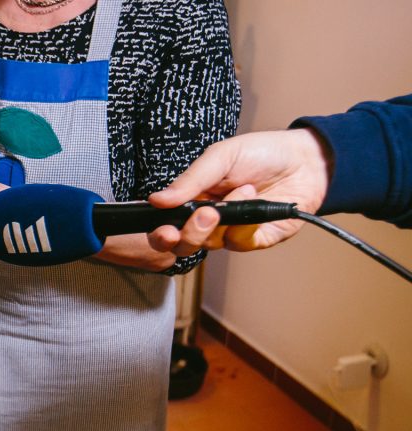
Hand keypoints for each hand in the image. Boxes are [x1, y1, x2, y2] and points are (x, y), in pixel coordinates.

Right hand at [147, 129, 331, 254]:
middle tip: (205, 214)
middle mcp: (207, 219)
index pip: (165, 224)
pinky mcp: (254, 240)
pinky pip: (238, 243)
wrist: (306, 160)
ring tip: (244, 191)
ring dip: (224, 220)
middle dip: (189, 233)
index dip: (160, 232)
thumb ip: (189, 180)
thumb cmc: (261, 153)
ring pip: (209, 245)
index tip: (163, 229)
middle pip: (182, 244)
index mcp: (192, 198)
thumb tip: (156, 200)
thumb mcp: (220, 157)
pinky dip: (244, 226)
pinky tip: (255, 201)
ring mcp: (230, 231)